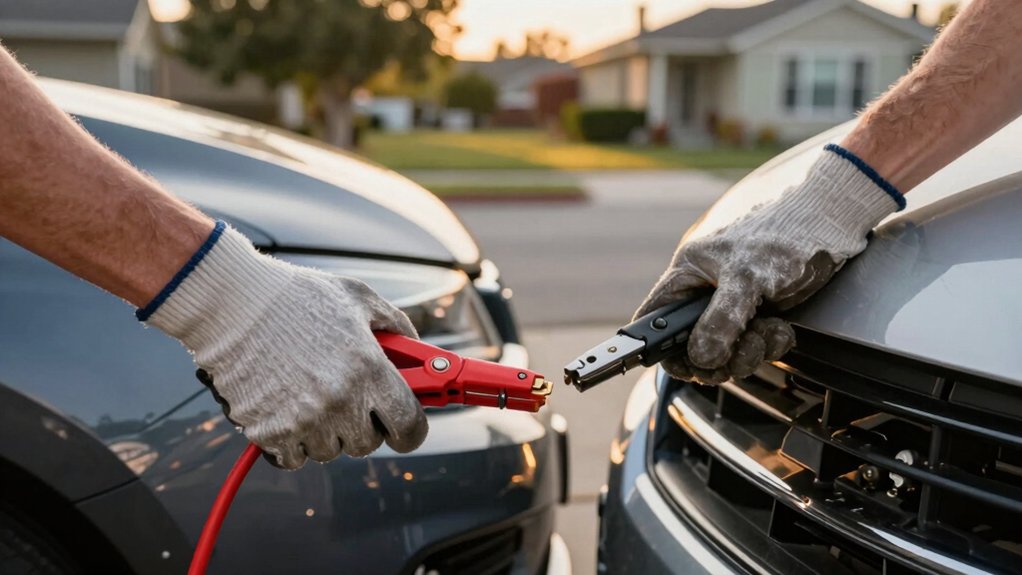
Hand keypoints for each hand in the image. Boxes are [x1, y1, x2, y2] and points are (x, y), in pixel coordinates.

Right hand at [141, 223, 426, 468]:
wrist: (233, 301)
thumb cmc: (296, 296)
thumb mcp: (360, 298)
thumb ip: (397, 326)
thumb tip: (417, 351)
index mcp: (369, 369)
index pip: (410, 427)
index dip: (410, 429)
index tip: (403, 425)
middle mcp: (340, 401)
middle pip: (368, 443)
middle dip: (363, 424)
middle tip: (348, 396)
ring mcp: (303, 420)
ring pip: (331, 450)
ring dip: (326, 431)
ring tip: (310, 392)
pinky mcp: (269, 432)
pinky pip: (293, 457)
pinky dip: (292, 441)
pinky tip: (287, 406)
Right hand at [635, 147, 901, 383]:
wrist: (833, 221)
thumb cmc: (785, 233)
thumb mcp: (748, 278)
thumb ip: (721, 319)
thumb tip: (701, 357)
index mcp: (687, 274)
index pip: (653, 320)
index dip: (663, 348)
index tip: (690, 363)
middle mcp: (703, 292)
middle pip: (691, 348)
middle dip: (720, 357)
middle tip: (744, 348)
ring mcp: (731, 306)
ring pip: (724, 354)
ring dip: (750, 352)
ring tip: (770, 330)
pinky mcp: (758, 315)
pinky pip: (752, 348)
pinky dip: (769, 345)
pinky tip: (782, 328)